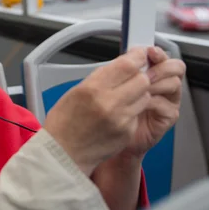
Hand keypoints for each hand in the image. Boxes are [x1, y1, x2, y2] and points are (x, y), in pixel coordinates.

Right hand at [43, 47, 150, 176]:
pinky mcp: (127, 132)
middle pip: (142, 79)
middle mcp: (109, 103)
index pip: (127, 65)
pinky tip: (119, 114)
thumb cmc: (64, 123)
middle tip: (133, 76)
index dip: (136, 57)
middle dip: (140, 75)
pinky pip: (137, 113)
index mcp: (92, 89)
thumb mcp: (75, 92)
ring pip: (144, 96)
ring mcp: (121, 119)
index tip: (138, 55)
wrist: (64, 154)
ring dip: (139, 93)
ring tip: (125, 96)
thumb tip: (120, 67)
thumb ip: (100, 78)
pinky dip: (132, 110)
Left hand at [121, 46, 185, 157]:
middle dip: (161, 67)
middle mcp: (162, 84)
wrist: (111, 134)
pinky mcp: (168, 116)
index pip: (160, 56)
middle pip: (175, 67)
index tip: (149, 51)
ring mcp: (167, 100)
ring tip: (142, 89)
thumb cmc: (113, 108)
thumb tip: (131, 51)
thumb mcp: (114, 83)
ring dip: (157, 84)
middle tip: (147, 74)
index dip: (157, 53)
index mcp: (151, 72)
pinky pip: (167, 104)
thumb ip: (125, 67)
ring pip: (174, 83)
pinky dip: (153, 102)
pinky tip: (141, 103)